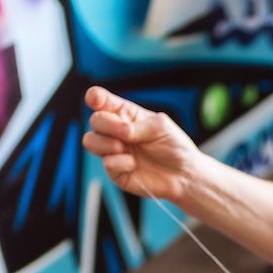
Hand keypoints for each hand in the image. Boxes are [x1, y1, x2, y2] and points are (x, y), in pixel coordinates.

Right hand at [82, 86, 201, 201]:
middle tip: (126, 133)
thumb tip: (121, 133)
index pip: (101, 101)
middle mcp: (115, 131)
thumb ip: (138, 125)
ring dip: (105, 143)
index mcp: (125, 114)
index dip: (95, 97)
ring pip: (90, 141)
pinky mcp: (115, 172)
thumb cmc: (173, 146)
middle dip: (107, 124)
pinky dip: (119, 163)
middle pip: (95, 120)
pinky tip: (134, 164)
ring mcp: (113, 151)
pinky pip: (106, 164)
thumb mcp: (160, 126)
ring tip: (124, 148)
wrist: (183, 174)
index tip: (95, 99)